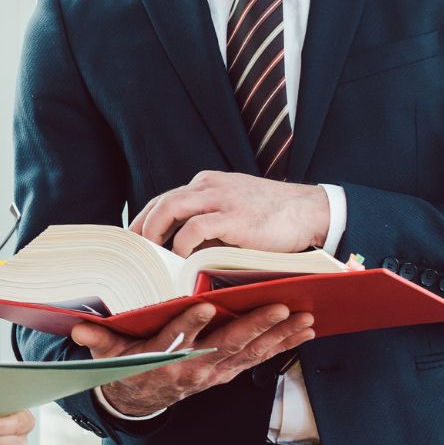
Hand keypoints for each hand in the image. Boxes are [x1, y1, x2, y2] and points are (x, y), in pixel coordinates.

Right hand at [74, 302, 313, 416]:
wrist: (139, 400)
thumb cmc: (124, 366)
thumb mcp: (105, 354)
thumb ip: (97, 338)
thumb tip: (77, 327)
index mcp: (163, 358)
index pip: (176, 339)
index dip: (189, 323)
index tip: (204, 304)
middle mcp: (193, 368)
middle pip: (226, 345)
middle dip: (255, 326)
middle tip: (280, 307)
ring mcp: (214, 373)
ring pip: (250, 354)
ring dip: (279, 337)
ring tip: (305, 318)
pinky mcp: (226, 374)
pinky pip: (258, 360)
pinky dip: (282, 346)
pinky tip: (303, 332)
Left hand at [130, 171, 328, 255]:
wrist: (310, 211)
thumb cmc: (273, 218)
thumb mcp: (234, 213)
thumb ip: (207, 225)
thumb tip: (178, 253)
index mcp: (206, 183)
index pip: (164, 199)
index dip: (144, 220)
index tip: (133, 242)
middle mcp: (208, 185)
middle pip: (161, 202)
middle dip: (142, 228)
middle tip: (134, 254)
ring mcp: (220, 198)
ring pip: (170, 209)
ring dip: (155, 234)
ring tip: (151, 257)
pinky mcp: (233, 217)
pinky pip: (194, 228)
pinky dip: (181, 245)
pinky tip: (179, 261)